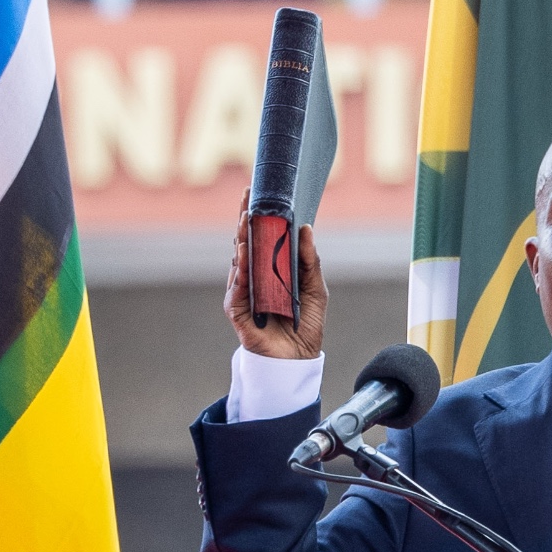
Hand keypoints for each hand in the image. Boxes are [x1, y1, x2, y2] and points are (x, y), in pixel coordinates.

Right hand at [225, 209, 325, 361]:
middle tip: (248, 195)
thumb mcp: (315, 289)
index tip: (259, 192)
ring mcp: (243, 291)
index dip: (258, 215)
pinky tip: (243, 251)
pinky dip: (240, 268)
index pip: (261, 237)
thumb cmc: (305, 325)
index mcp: (270, 270)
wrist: (298, 360)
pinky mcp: (236, 309)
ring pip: (239, 259)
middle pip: (246, 242)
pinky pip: (236, 286)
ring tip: (245, 218)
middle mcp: (254, 277)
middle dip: (245, 217)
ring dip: (242, 237)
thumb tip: (306, 228)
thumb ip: (309, 261)